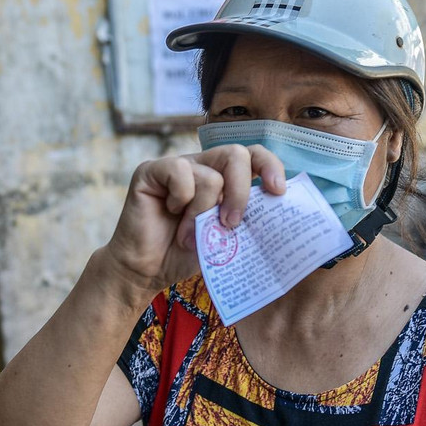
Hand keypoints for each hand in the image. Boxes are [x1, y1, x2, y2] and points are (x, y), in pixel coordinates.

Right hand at [104, 144, 285, 294]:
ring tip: (189, 236)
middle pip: (236, 154)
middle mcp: (202, 166)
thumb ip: (245, 218)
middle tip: (231, 224)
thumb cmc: (186, 255)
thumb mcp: (226, 238)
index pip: (253, 155)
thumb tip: (274, 209)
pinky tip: (170, 212)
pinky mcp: (152, 170)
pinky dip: (181, 199)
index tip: (278, 191)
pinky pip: (180, 172)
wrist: (147, 271)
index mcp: (223, 179)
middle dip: (241, 192)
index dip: (269, 166)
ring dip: (202, 213)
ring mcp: (177, 166)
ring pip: (210, 176)